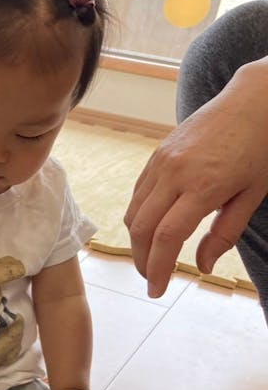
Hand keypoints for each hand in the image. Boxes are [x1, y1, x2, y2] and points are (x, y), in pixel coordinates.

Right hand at [125, 62, 267, 297]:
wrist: (255, 100)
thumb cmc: (262, 147)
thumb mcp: (254, 194)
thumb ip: (226, 232)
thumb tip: (204, 266)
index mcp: (204, 186)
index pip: (168, 237)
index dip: (158, 268)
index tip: (157, 289)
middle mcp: (174, 173)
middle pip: (142, 228)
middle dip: (142, 260)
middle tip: (151, 279)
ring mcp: (161, 162)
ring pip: (134, 212)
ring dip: (137, 241)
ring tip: (150, 257)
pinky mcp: (156, 155)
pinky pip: (138, 194)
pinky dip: (139, 217)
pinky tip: (152, 228)